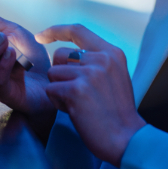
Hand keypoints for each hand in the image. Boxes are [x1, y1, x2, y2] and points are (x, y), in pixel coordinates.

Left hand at [37, 24, 144, 166]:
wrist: (126, 138)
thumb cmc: (118, 112)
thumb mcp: (116, 76)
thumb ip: (97, 62)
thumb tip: (69, 55)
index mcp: (112, 53)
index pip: (78, 30)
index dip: (56, 31)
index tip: (41, 36)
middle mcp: (101, 58)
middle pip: (59, 54)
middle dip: (59, 73)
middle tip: (75, 92)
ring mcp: (89, 73)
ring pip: (53, 73)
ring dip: (59, 90)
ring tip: (78, 104)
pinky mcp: (76, 90)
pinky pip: (51, 90)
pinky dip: (57, 103)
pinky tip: (74, 111)